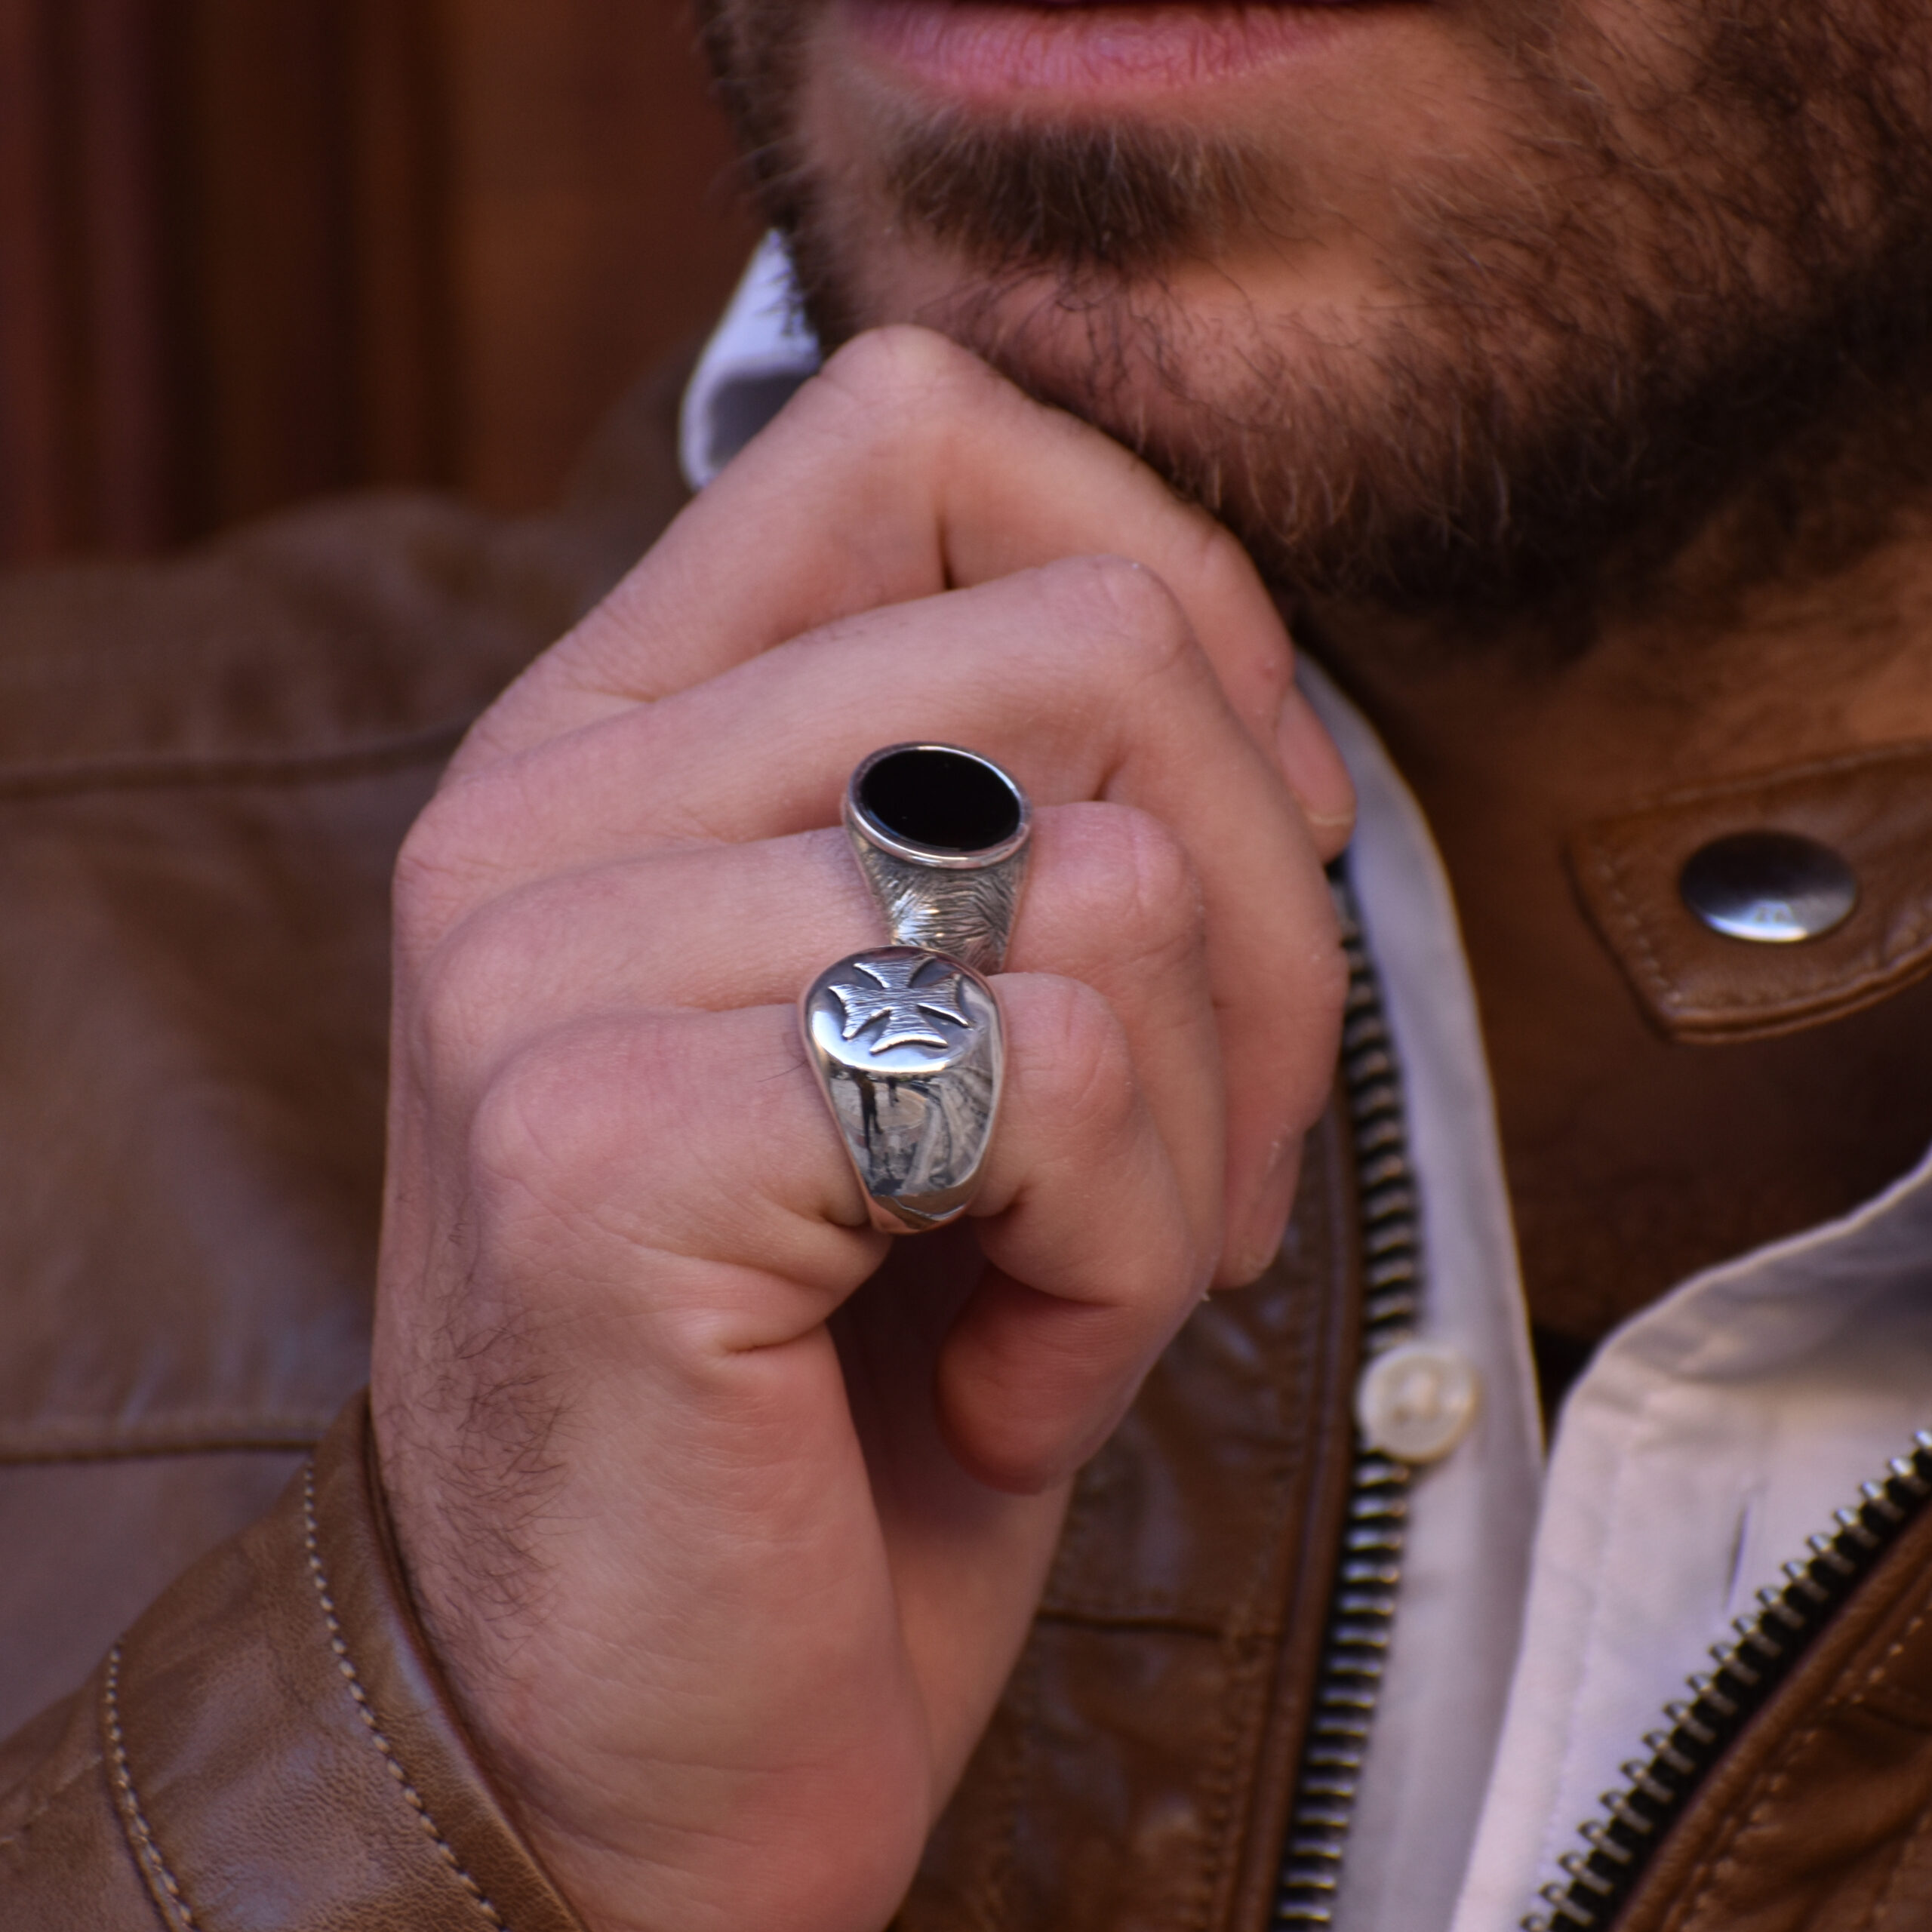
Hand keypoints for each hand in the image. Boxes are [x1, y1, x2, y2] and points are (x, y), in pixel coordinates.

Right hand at [371, 327, 1352, 1931]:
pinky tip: (1001, 1369)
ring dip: (1198, 1127)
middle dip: (1262, 917)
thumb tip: (1236, 675)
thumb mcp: (924, 1033)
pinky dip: (1122, 1265)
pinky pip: (1058, 1076)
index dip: (1163, 593)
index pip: (919, 430)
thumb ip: (1017, 806)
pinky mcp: (608, 1150)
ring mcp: (550, 969)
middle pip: (1092, 635)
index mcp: (619, 742)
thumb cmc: (824, 1380)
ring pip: (1111, 875)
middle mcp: (549, 814)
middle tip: (1196, 1132)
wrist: (632, 1717)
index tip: (1207, 829)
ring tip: (1070, 1268)